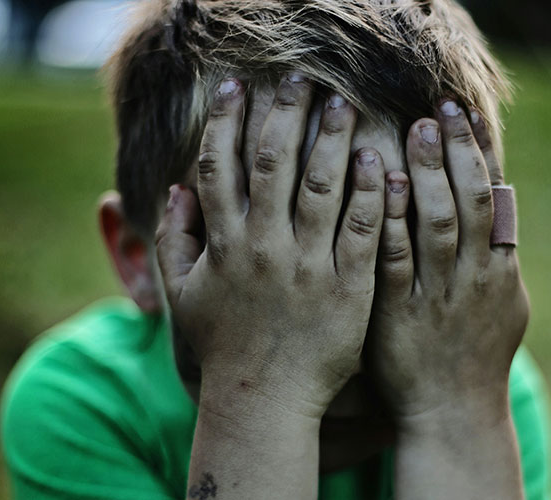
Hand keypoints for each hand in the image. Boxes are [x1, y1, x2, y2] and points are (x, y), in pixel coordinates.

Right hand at [155, 75, 385, 419]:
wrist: (265, 401)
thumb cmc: (224, 347)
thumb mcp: (184, 295)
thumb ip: (172, 241)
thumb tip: (174, 189)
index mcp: (224, 246)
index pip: (219, 168)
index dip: (226, 123)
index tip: (238, 88)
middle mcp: (264, 248)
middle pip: (273, 165)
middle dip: (284, 115)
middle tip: (300, 78)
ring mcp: (308, 267)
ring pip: (322, 188)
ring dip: (331, 140)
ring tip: (342, 105)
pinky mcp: (348, 288)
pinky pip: (362, 231)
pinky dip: (370, 194)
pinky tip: (378, 162)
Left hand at [368, 101, 528, 418]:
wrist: (451, 413)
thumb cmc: (474, 356)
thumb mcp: (504, 306)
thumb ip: (499, 256)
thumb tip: (500, 207)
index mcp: (500, 270)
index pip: (495, 198)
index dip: (480, 153)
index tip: (465, 113)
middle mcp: (475, 276)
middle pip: (471, 200)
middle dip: (456, 151)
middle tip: (438, 108)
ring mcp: (439, 293)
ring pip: (439, 221)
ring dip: (430, 172)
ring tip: (415, 128)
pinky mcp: (400, 311)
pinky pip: (397, 257)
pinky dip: (393, 217)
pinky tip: (386, 182)